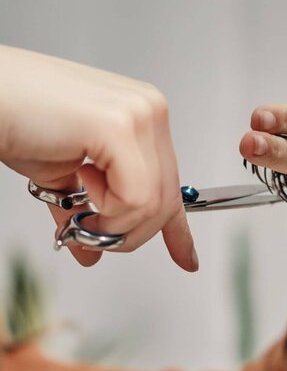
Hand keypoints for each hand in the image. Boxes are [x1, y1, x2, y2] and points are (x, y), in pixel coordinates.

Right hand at [0, 45, 196, 270]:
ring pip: (153, 203)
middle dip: (129, 232)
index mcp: (143, 117)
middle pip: (166, 199)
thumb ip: (84, 211)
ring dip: (112, 224)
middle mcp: (149, 110)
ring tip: (79, 207)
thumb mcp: (60, 177)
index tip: (186, 259)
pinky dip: (108, 211)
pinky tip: (81, 186)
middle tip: (92, 234)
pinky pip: (135, 196)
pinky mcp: (119, 125)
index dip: (178, 229)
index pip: (172, 183)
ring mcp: (139, 114)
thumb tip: (92, 253)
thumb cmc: (14, 122)